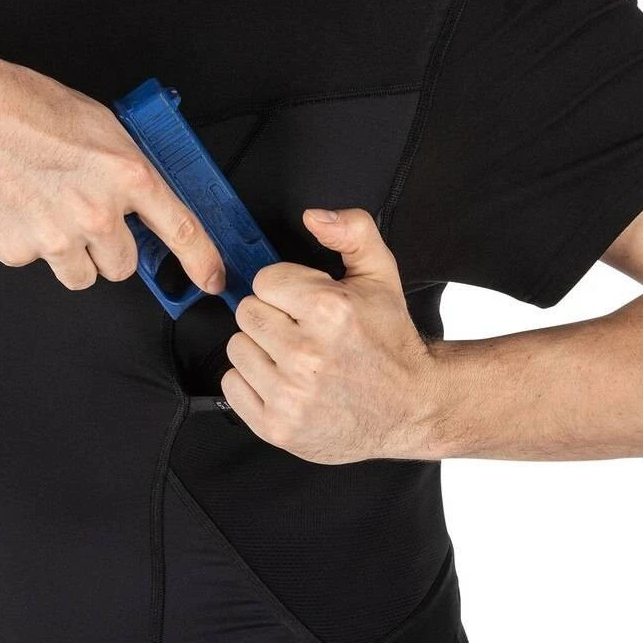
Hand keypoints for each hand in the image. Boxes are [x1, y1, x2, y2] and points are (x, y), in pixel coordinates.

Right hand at [0, 34, 224, 293]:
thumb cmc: (27, 108)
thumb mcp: (102, 127)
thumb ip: (131, 170)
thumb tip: (152, 203)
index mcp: (127, 175)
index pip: (183, 231)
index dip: (203, 263)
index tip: (211, 280)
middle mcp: (96, 212)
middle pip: (124, 266)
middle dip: (111, 248)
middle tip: (87, 217)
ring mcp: (56, 237)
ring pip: (83, 275)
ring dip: (74, 255)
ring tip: (51, 212)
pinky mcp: (18, 250)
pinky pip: (38, 264)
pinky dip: (31, 244)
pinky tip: (19, 208)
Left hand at [220, 207, 440, 463]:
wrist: (411, 408)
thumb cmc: (391, 342)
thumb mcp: (382, 276)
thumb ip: (352, 231)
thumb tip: (313, 216)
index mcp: (330, 310)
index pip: (265, 280)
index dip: (287, 289)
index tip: (308, 305)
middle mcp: (307, 354)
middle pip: (247, 313)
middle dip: (273, 317)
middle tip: (302, 332)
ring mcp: (290, 394)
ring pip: (236, 348)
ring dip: (261, 350)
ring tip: (296, 359)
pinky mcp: (277, 426)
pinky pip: (231, 386)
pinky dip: (252, 383)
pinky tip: (285, 382)